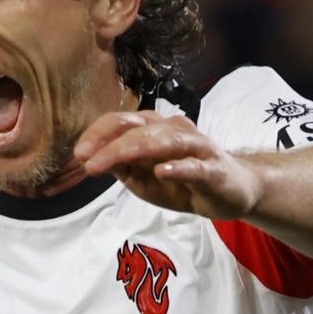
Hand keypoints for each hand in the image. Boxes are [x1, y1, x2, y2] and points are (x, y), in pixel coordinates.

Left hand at [75, 112, 262, 220]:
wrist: (233, 192)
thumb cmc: (184, 183)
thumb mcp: (145, 179)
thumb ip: (122, 167)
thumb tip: (92, 160)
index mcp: (155, 128)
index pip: (122, 122)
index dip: (98, 134)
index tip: (79, 154)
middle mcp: (174, 130)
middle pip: (138, 129)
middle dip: (109, 143)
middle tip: (87, 160)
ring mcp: (196, 147)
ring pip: (164, 141)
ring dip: (134, 149)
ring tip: (112, 159)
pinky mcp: (213, 168)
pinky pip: (195, 165)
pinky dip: (179, 167)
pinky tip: (164, 171)